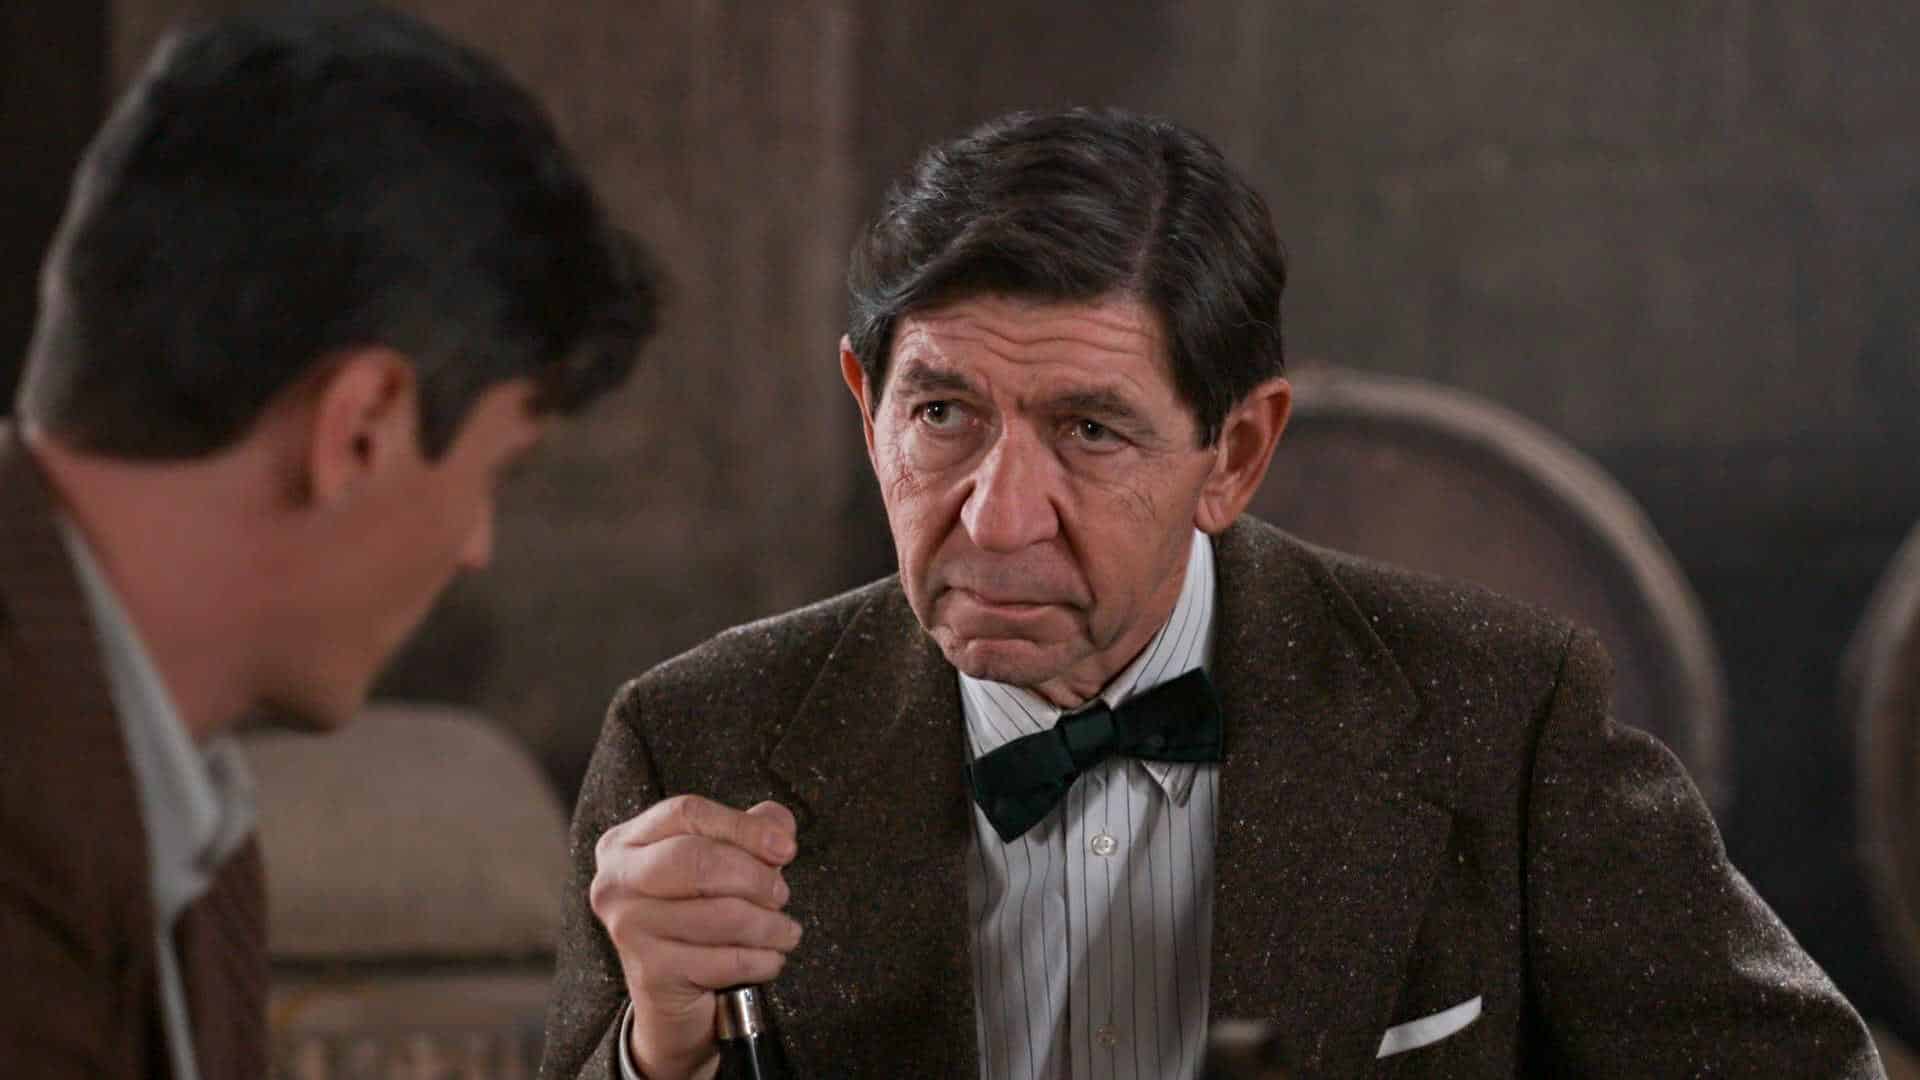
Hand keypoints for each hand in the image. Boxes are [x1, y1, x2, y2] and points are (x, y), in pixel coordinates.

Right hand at [590, 796, 802, 1079]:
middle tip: (780, 894)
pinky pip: (726, 961)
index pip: (687, 813)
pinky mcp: (650, 974)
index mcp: (625, 843)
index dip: (742, 827)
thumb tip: (778, 827)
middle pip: (697, 859)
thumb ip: (750, 832)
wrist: (672, 996)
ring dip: (768, 925)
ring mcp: (628, 929)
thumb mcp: (720, 864)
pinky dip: (762, 960)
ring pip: (719, 915)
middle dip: (754, 877)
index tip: (785, 847)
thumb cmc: (696, 917)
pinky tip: (769, 958)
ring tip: (784, 931)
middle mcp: (615, 882)